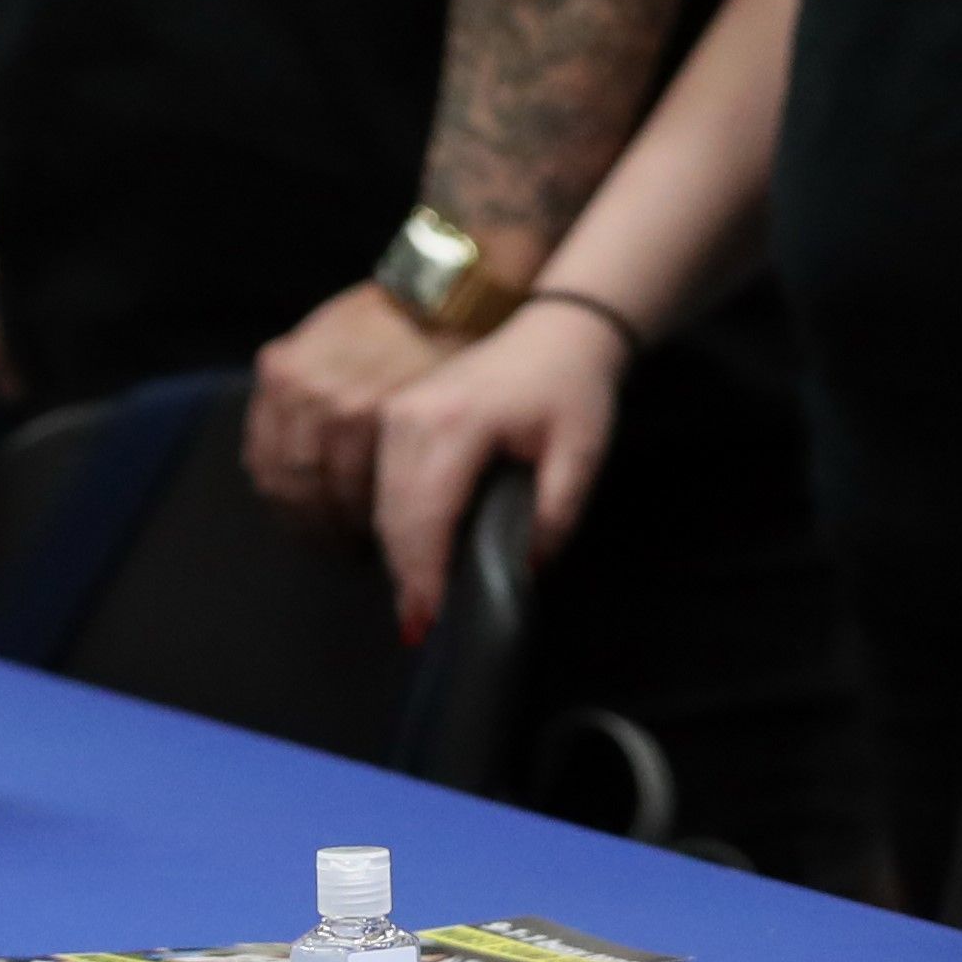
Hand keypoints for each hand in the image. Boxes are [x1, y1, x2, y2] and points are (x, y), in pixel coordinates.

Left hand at [245, 280, 446, 528]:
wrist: (446, 298)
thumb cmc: (386, 322)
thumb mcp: (322, 340)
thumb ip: (296, 390)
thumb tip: (274, 461)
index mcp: (280, 372)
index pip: (264, 463)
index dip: (283, 504)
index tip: (302, 522)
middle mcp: (304, 391)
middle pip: (293, 485)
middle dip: (311, 522)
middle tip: (333, 541)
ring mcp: (343, 407)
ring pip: (329, 493)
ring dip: (342, 525)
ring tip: (361, 538)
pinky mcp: (386, 421)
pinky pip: (366, 488)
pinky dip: (371, 513)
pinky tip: (382, 521)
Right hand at [371, 300, 630, 640]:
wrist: (555, 332)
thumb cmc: (571, 391)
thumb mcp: (582, 452)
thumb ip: (557, 512)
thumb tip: (523, 569)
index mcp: (458, 421)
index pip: (427, 512)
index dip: (425, 573)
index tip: (429, 622)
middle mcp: (413, 414)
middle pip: (395, 512)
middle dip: (407, 575)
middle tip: (421, 629)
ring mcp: (397, 411)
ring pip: (380, 500)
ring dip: (396, 554)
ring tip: (417, 604)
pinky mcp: (393, 414)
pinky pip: (379, 481)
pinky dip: (393, 524)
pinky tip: (412, 557)